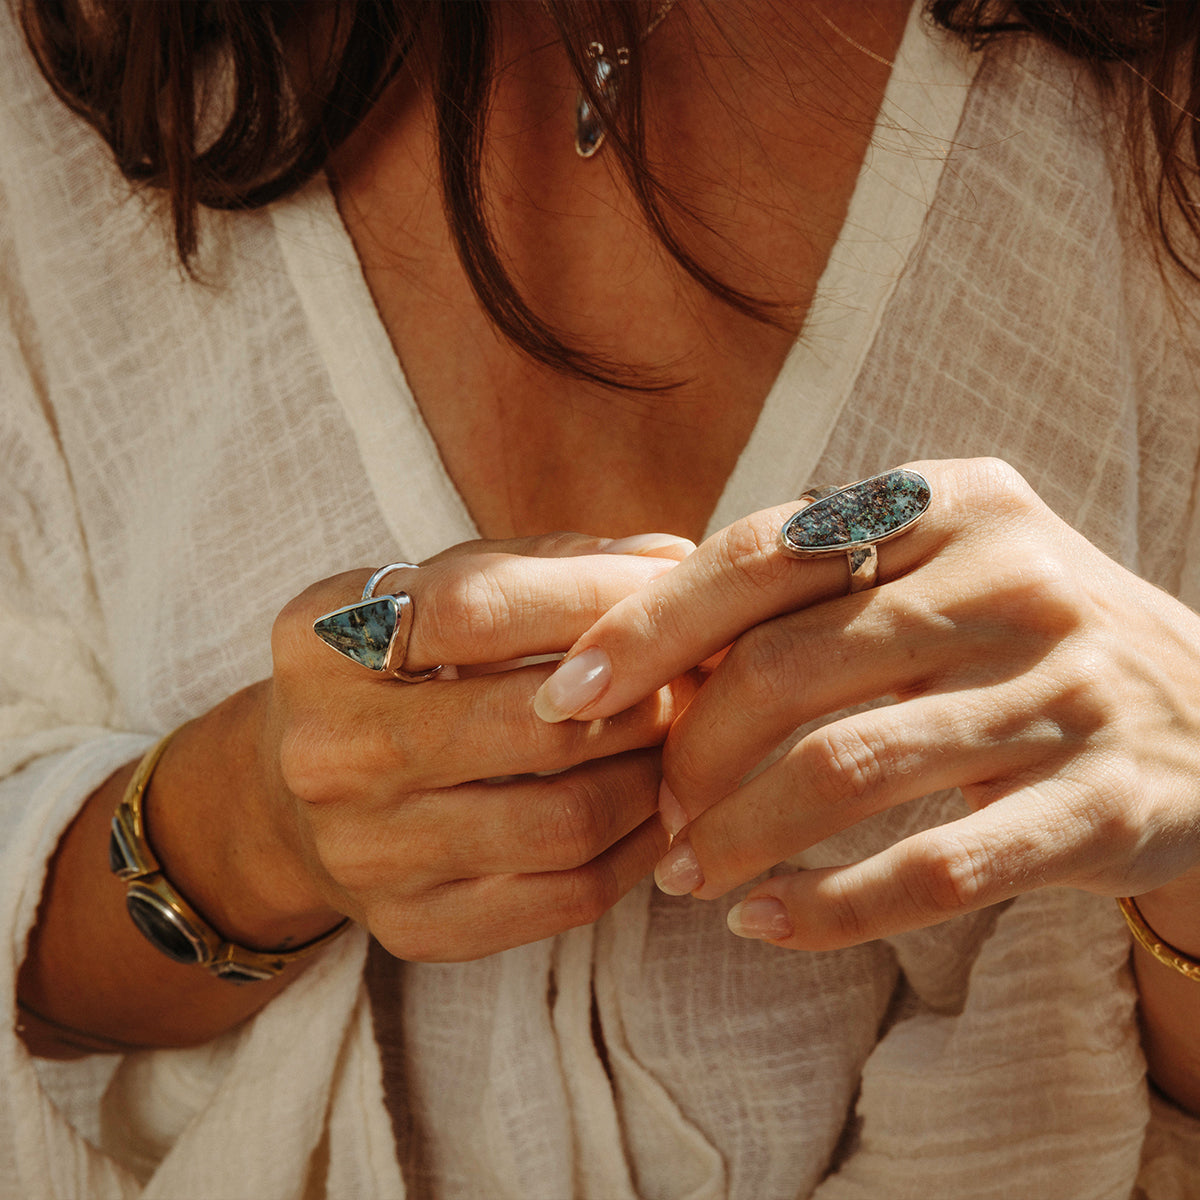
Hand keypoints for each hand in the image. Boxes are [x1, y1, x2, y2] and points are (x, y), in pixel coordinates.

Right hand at [242, 533, 694, 961]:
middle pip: (534, 725)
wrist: (294, 799)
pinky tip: (657, 808)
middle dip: (644, 695)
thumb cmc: (400, 673)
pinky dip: (638, 849)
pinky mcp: (414, 926)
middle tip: (694, 676)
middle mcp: (329, 751)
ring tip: (682, 741)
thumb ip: (549, 566)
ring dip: (654, 776)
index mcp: (325, 640)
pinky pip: (568, 898)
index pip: (477, 607)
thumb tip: (675, 559)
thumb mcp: (440, 592)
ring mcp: (367, 852)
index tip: (675, 583)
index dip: (595, 593)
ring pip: (566, 820)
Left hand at [532, 458, 1199, 950]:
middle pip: (786, 668)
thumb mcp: (936, 567)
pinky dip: (830, 905)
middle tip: (653, 810)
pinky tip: (764, 922)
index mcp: (949, 501)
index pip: (759, 554)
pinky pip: (935, 868)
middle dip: (689, 754)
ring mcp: (1065, 690)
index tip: (567, 694)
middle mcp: (1011, 579)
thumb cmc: (1020, 637)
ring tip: (686, 875)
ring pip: (847, 769)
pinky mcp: (1103, 802)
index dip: (648, 627)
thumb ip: (811, 586)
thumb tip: (643, 646)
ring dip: (740, 834)